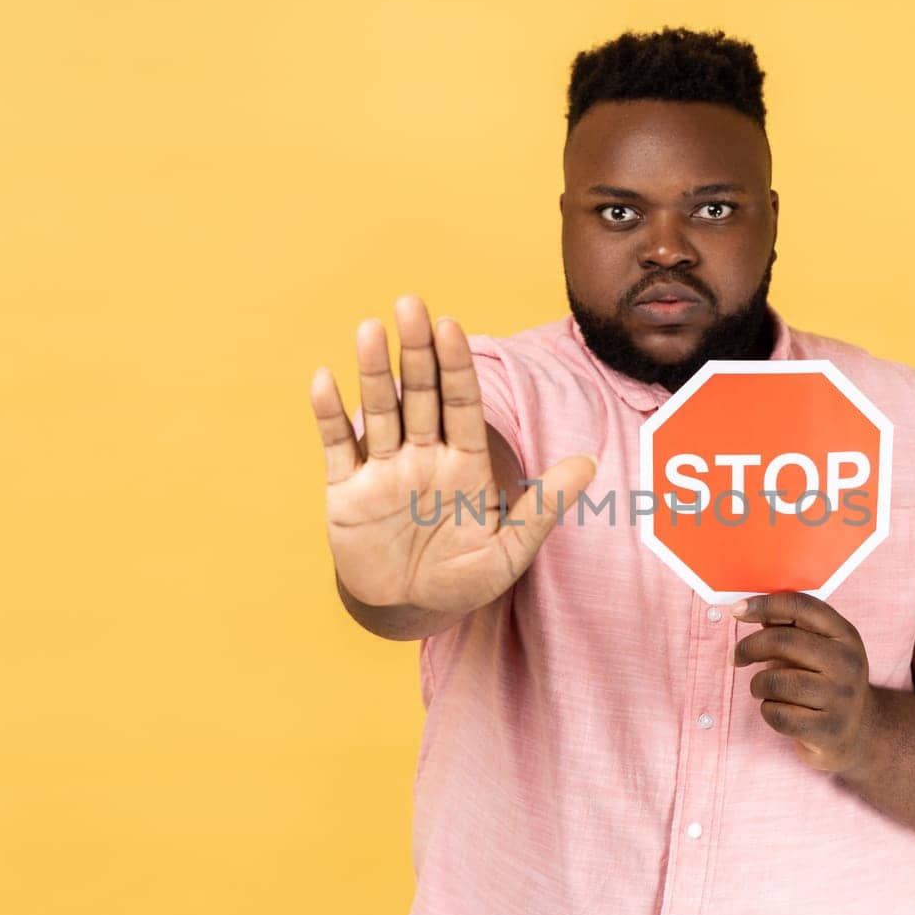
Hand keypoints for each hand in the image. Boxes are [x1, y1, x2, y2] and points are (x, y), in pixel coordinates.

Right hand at [309, 294, 596, 613]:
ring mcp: (383, 470)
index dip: (456, 367)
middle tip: (411, 304)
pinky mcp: (346, 492)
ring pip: (380, 411)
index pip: (461, 404)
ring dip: (373, 372)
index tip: (452, 327)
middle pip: (420, 395)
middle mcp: (423, 456)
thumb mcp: (510, 550)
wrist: (410, 610)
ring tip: (369, 329)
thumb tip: (590, 462)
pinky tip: (324, 380)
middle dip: (416, 352)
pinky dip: (330, 415)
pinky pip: (338, 447)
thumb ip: (544, 506)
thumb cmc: (463, 578)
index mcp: (463, 463)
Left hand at [732, 592, 876, 773]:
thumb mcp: (819, 648)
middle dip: (749, 647)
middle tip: (737, 657)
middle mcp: (847, 663)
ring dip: (758, 685)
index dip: (764, 604)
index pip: (800, 606)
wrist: (860, 731)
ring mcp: (840, 698)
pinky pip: (778, 715)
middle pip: (783, 641)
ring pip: (775, 681)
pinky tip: (778, 710)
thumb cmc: (825, 682)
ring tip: (763, 688)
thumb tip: (748, 608)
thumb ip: (789, 627)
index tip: (737, 610)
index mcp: (845, 635)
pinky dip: (768, 711)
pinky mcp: (828, 730)